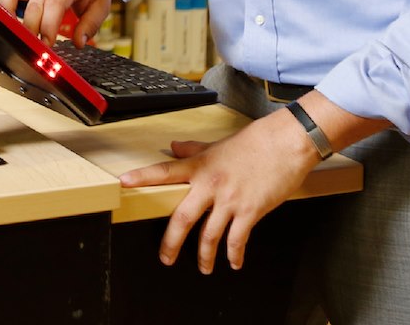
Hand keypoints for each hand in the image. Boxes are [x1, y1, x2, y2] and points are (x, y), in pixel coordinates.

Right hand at [0, 0, 122, 45]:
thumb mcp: (102, 2)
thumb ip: (92, 24)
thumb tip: (79, 42)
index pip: (55, 4)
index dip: (48, 26)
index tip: (48, 43)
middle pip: (33, 5)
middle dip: (31, 31)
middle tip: (34, 47)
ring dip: (7, 12)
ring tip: (13, 32)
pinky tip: (6, 16)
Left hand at [119, 108, 316, 272]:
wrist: (285, 143)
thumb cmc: (255, 141)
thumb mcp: (219, 144)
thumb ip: (194, 148)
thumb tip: (174, 146)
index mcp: (201, 165)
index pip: (165, 171)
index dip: (142, 177)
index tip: (124, 183)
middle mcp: (211, 184)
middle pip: (183, 218)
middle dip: (171, 242)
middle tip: (165, 257)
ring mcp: (230, 200)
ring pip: (209, 236)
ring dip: (205, 256)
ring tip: (204, 267)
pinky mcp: (250, 212)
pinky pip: (237, 240)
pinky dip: (234, 255)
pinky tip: (234, 261)